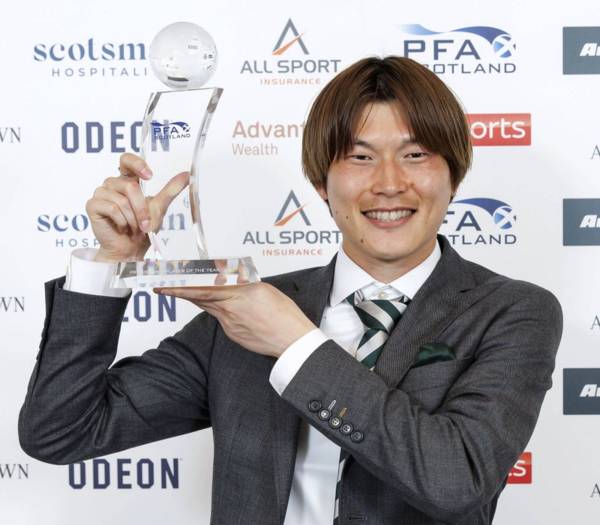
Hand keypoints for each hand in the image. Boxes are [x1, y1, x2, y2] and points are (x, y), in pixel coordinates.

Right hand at [86, 153, 188, 261]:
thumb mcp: (160, 207)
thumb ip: (171, 190)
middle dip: (141, 209)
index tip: (149, 176)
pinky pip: (111, 208)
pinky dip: (121, 221)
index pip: (126, 159)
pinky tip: (121, 227)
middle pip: (129, 186)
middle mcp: (113, 184)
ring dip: (132, 218)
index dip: (136, 164)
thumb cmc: (143, 228)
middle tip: (144, 224)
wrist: (131, 248)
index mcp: (127, 180)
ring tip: (132, 227)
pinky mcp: (93, 205)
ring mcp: (101, 193)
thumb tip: (186, 175)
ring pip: (121, 199)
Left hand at [155, 283, 316, 357]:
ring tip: (203, 291)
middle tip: (165, 286)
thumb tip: (232, 280)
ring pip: (211, 308)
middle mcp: (229, 311)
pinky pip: (223, 320)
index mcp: (237, 296)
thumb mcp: (264, 289)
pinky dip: (223, 311)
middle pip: (199, 299)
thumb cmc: (284, 314)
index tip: (163, 285)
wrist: (292, 340)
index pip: (201, 290)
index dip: (179, 287)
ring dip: (204, 299)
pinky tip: (235, 310)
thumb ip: (244, 283)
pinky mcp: (234, 335)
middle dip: (181, 293)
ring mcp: (230, 326)